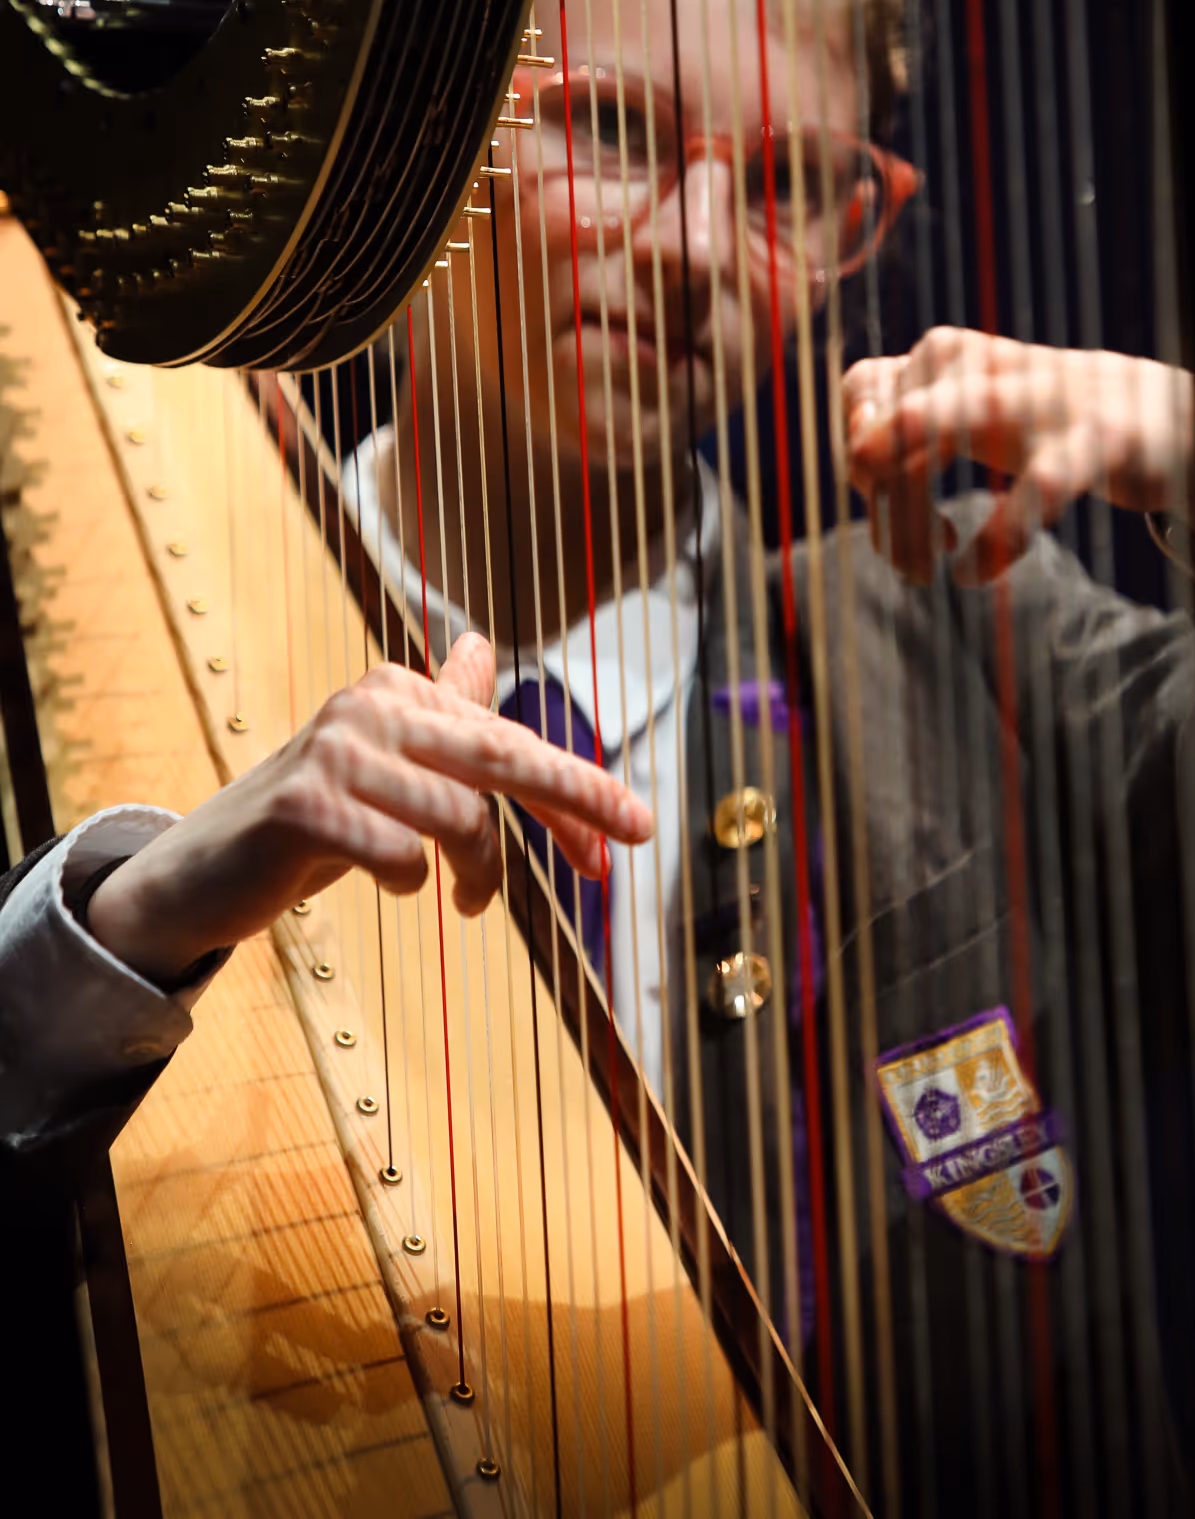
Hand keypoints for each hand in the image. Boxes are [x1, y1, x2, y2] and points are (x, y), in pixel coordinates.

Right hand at [86, 632, 650, 989]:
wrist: (201, 872)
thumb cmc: (310, 820)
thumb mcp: (383, 764)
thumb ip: (438, 713)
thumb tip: (480, 648)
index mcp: (399, 692)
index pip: (508, 738)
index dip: (576, 788)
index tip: (635, 827)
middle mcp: (370, 707)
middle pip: (500, 756)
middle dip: (574, 801)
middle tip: (617, 853)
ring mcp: (334, 753)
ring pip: (459, 817)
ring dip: (482, 874)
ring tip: (472, 904)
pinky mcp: (302, 807)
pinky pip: (399, 853)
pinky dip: (414, 881)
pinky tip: (401, 888)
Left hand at [843, 326, 1194, 586]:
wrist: (1170, 419)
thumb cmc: (1054, 422)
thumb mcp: (973, 415)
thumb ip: (915, 428)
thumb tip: (859, 464)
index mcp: (951, 357)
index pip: (863, 388)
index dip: (856, 454)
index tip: (883, 508)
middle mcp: (987, 366)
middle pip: (892, 417)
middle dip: (877, 493)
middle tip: (899, 558)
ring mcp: (1043, 397)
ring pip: (949, 426)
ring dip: (919, 515)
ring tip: (919, 572)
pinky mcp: (1095, 438)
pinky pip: (1034, 488)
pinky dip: (997, 538)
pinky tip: (973, 573)